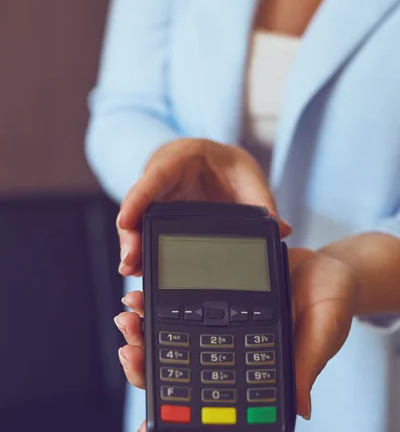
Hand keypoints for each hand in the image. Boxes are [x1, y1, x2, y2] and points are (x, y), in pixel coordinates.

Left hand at [114, 247, 358, 431]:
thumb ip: (306, 366)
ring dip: (144, 333)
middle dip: (147, 366)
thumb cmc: (332, 304)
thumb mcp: (323, 333)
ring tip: (128, 318)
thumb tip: (300, 409)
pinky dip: (157, 303)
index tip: (148, 425)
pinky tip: (140, 297)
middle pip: (179, 370)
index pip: (210, 401)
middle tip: (130, 352)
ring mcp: (220, 326)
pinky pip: (180, 304)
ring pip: (172, 338)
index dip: (179, 415)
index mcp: (251, 370)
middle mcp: (230, 351)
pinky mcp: (215, 297)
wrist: (329, 265)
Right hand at [116, 138, 291, 275]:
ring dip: (134, 248)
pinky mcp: (158, 216)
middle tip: (130, 261)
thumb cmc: (226, 163)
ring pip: (137, 223)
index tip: (126, 220)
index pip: (154, 177)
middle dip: (131, 235)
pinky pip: (147, 233)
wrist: (216, 161)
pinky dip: (144, 252)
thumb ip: (262, 201)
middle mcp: (159, 180)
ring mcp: (156, 199)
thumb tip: (282, 229)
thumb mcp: (248, 176)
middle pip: (138, 206)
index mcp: (178, 160)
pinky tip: (142, 271)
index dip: (138, 198)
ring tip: (133, 271)